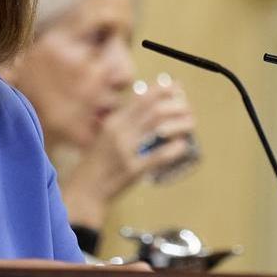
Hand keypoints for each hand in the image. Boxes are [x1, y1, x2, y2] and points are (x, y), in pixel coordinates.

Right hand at [58, 76, 195, 229]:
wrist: (86, 189)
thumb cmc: (97, 162)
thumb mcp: (106, 134)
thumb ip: (125, 121)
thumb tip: (149, 106)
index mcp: (114, 121)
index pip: (142, 98)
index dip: (162, 90)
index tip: (176, 88)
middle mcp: (120, 132)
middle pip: (154, 110)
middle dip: (176, 105)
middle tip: (187, 108)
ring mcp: (127, 150)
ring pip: (160, 128)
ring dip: (180, 123)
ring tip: (191, 123)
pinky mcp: (133, 169)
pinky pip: (159, 156)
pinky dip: (174, 149)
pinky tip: (183, 145)